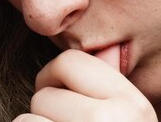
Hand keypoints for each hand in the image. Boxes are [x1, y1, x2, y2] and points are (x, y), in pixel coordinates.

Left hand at [12, 48, 156, 121]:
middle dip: (48, 113)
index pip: (71, 61)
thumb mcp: (133, 119)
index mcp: (132, 104)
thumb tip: (106, 47)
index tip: (62, 95)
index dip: (56, 76)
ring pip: (27, 119)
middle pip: (45, 93)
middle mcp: (110, 121)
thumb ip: (112, 86)